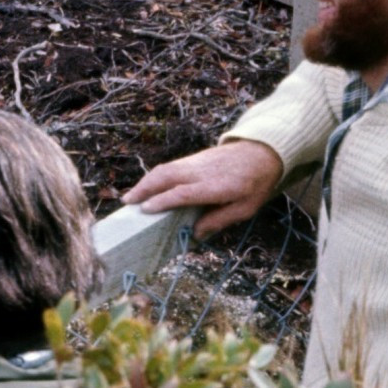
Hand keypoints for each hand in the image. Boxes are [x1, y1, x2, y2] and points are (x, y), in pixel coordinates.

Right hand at [124, 139, 284, 235]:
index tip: (146, 209)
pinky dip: (154, 176)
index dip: (163, 201)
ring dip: (145, 182)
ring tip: (131, 196)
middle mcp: (200, 172)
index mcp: (215, 186)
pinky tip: (147, 186)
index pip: (182, 193)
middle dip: (144, 189)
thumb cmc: (255, 184)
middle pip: (166, 177)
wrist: (260, 152)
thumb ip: (220, 220)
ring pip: (164, 170)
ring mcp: (194, 163)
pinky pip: (168, 167)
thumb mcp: (245, 208)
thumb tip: (196, 234)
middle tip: (127, 203)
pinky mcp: (192, 159)